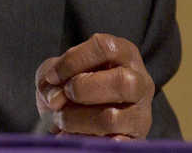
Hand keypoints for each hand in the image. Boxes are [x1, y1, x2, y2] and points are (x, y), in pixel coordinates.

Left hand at [36, 33, 154, 139]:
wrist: (79, 120)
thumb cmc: (71, 87)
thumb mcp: (57, 72)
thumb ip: (50, 78)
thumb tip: (56, 99)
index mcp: (123, 54)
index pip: (105, 48)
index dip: (73, 61)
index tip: (53, 76)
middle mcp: (140, 82)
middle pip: (122, 82)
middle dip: (81, 89)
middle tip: (64, 96)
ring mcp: (141, 114)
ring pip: (111, 118)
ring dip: (75, 120)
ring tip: (62, 120)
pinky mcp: (135, 141)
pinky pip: (113, 145)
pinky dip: (86, 141)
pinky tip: (72, 137)